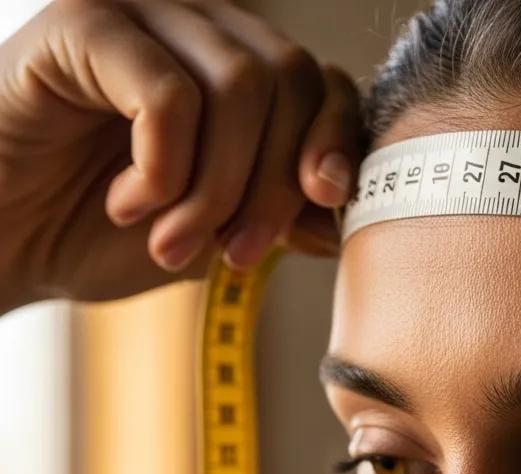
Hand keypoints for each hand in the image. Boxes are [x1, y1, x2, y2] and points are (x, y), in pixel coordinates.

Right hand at [0, 0, 362, 312]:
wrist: (7, 245)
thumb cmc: (106, 233)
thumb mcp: (218, 232)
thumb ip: (284, 214)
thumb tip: (342, 210)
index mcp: (237, 66)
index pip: (323, 83)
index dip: (336, 144)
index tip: (324, 206)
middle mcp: (196, 25)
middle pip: (291, 82)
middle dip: (274, 187)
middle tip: (236, 256)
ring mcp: (140, 13)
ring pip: (239, 86)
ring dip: (216, 190)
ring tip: (174, 243)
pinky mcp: (82, 23)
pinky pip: (168, 92)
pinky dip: (164, 169)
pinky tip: (131, 203)